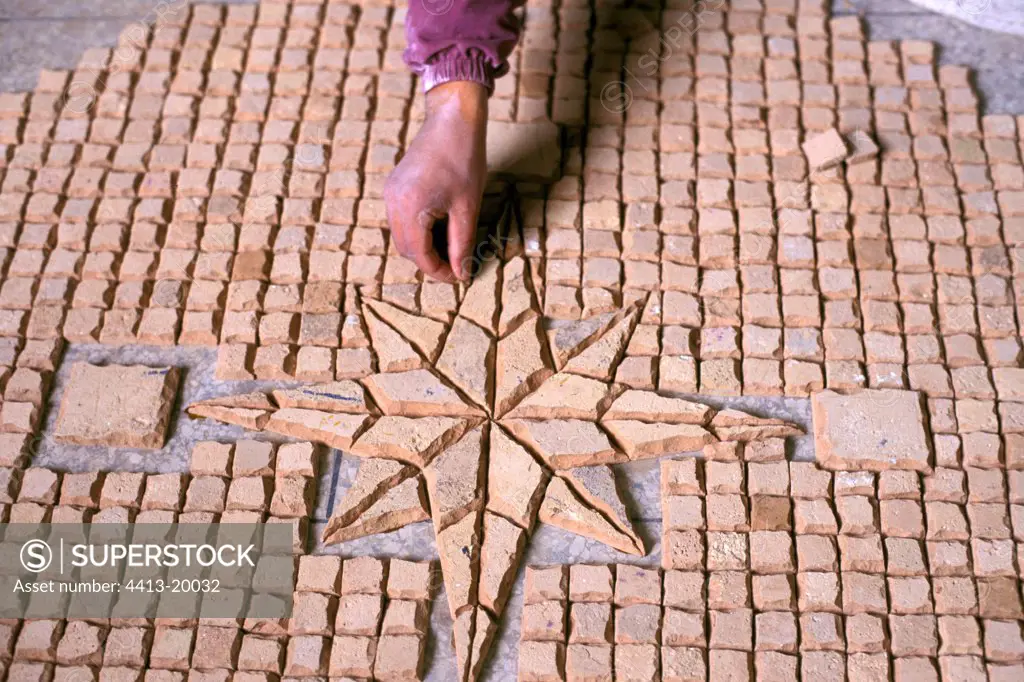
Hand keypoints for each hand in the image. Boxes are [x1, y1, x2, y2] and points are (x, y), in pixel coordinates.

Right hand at [384, 81, 487, 281]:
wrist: (452, 120)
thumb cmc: (464, 158)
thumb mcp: (467, 207)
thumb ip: (462, 244)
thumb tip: (462, 273)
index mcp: (410, 208)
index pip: (420, 255)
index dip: (439, 272)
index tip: (459, 277)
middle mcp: (393, 202)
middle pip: (406, 249)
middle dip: (429, 262)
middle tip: (457, 265)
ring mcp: (390, 193)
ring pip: (401, 236)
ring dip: (422, 247)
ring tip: (450, 247)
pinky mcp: (394, 186)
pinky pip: (400, 219)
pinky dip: (416, 230)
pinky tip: (439, 227)